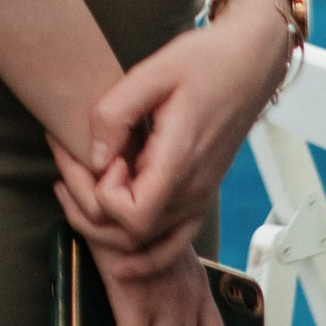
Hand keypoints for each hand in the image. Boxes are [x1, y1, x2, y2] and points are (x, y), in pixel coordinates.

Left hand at [51, 7, 291, 258]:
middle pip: (132, 233)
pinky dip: (147, 258)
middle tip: (76, 167)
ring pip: (147, 242)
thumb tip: (94, 157)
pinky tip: (122, 264)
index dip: (106, 194)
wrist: (249, 63)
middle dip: (91, 207)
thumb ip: (116, 113)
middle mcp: (193, 188)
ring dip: (107, 228)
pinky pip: (174, 244)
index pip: (133, 215)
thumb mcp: (153, 72)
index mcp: (181, 159)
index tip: (109, 157)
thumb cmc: (205, 60)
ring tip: (78, 190)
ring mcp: (200, 197)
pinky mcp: (201, 196)